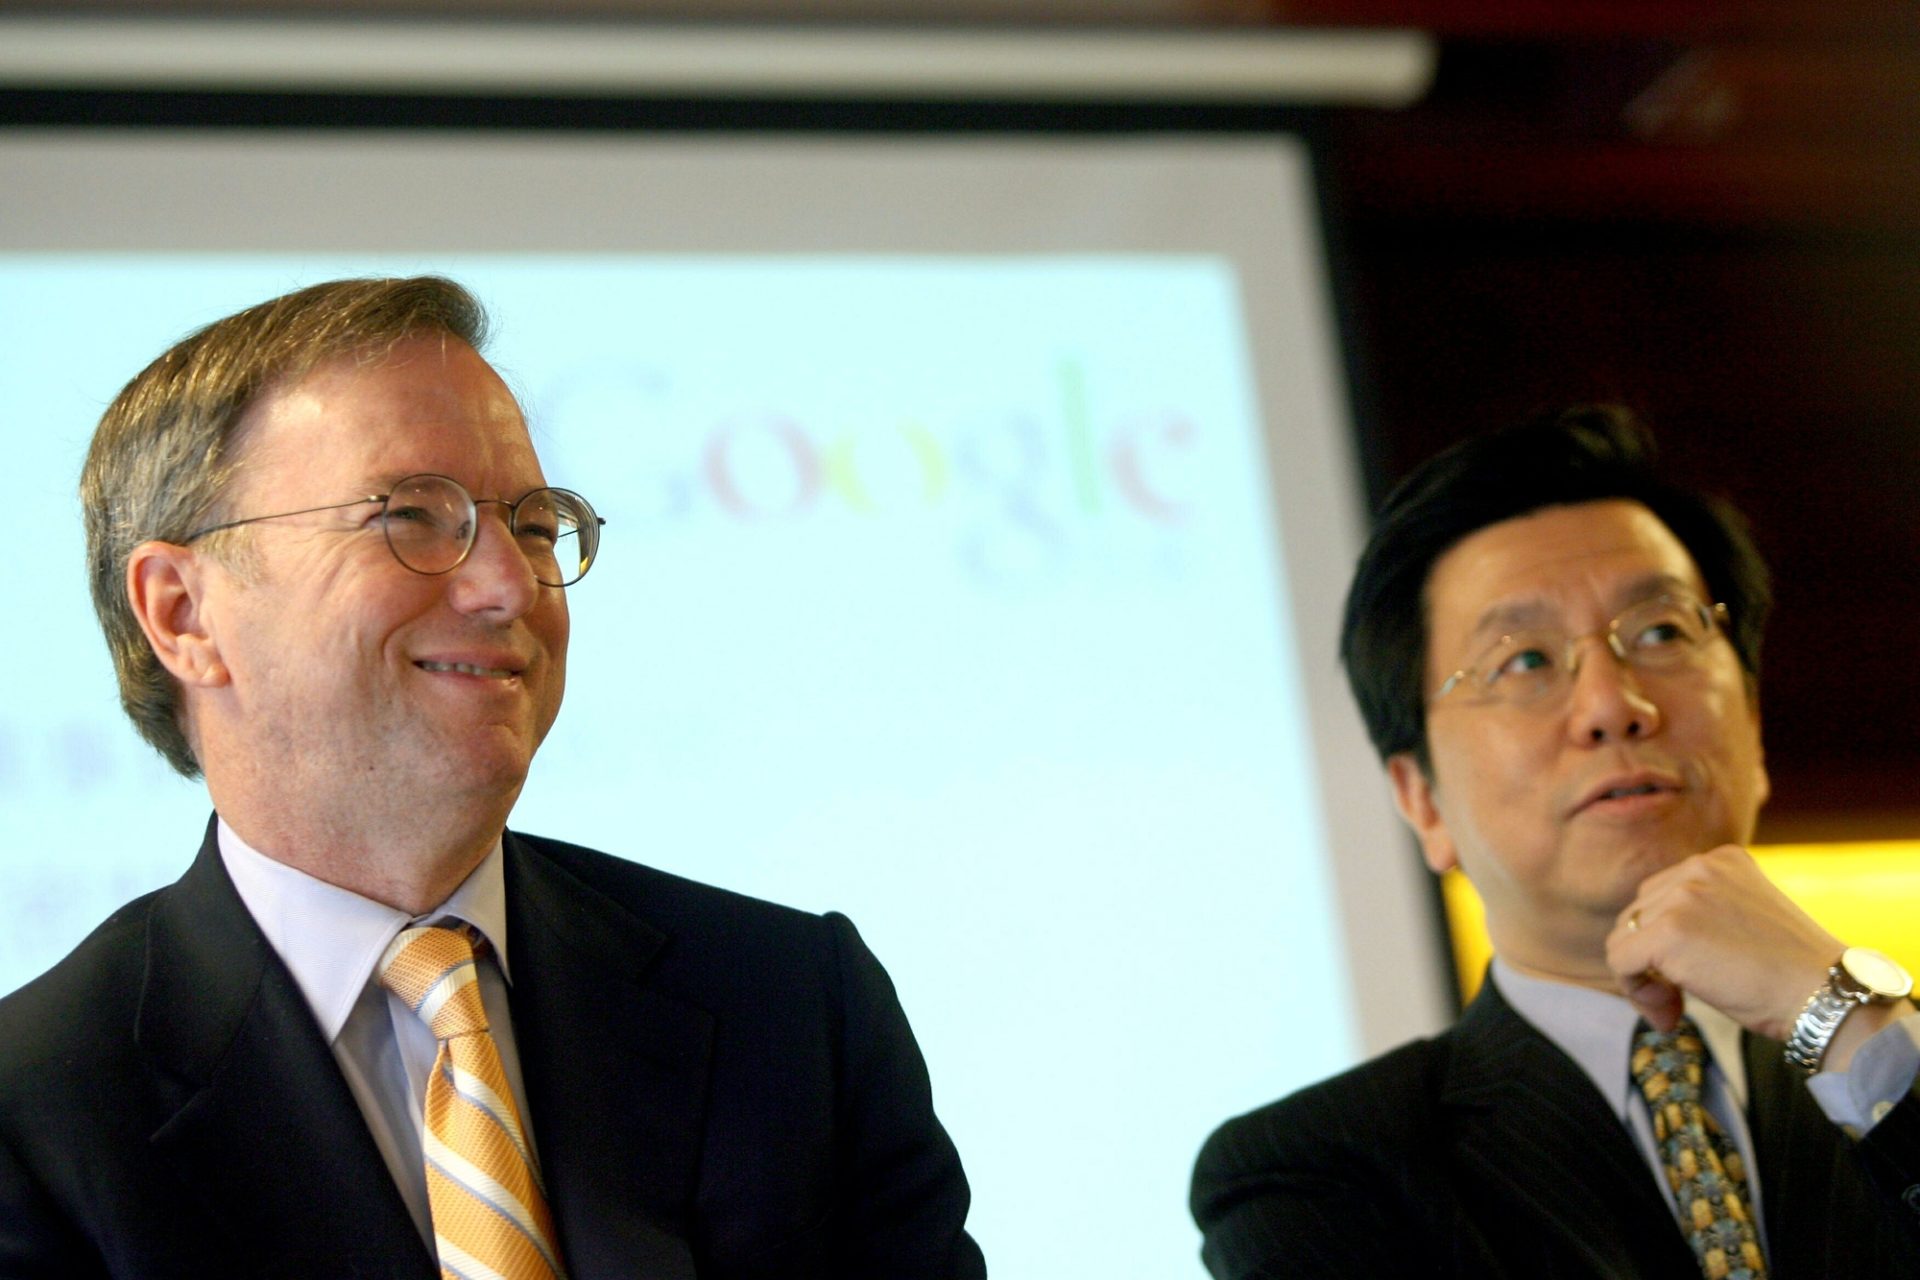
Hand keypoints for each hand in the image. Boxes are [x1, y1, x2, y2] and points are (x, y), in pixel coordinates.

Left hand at [1604, 844, 1840, 1038]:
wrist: (1825, 994)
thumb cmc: (1791, 973)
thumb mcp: (1745, 919)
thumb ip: (1703, 912)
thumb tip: (1645, 940)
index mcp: (1720, 860)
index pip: (1659, 896)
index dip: (1663, 941)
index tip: (1689, 976)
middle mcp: (1698, 868)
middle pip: (1637, 915)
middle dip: (1650, 961)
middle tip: (1678, 1000)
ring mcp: (1681, 896)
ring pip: (1624, 939)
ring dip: (1643, 981)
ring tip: (1675, 1010)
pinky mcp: (1667, 931)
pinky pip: (1620, 962)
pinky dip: (1635, 993)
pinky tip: (1669, 1014)